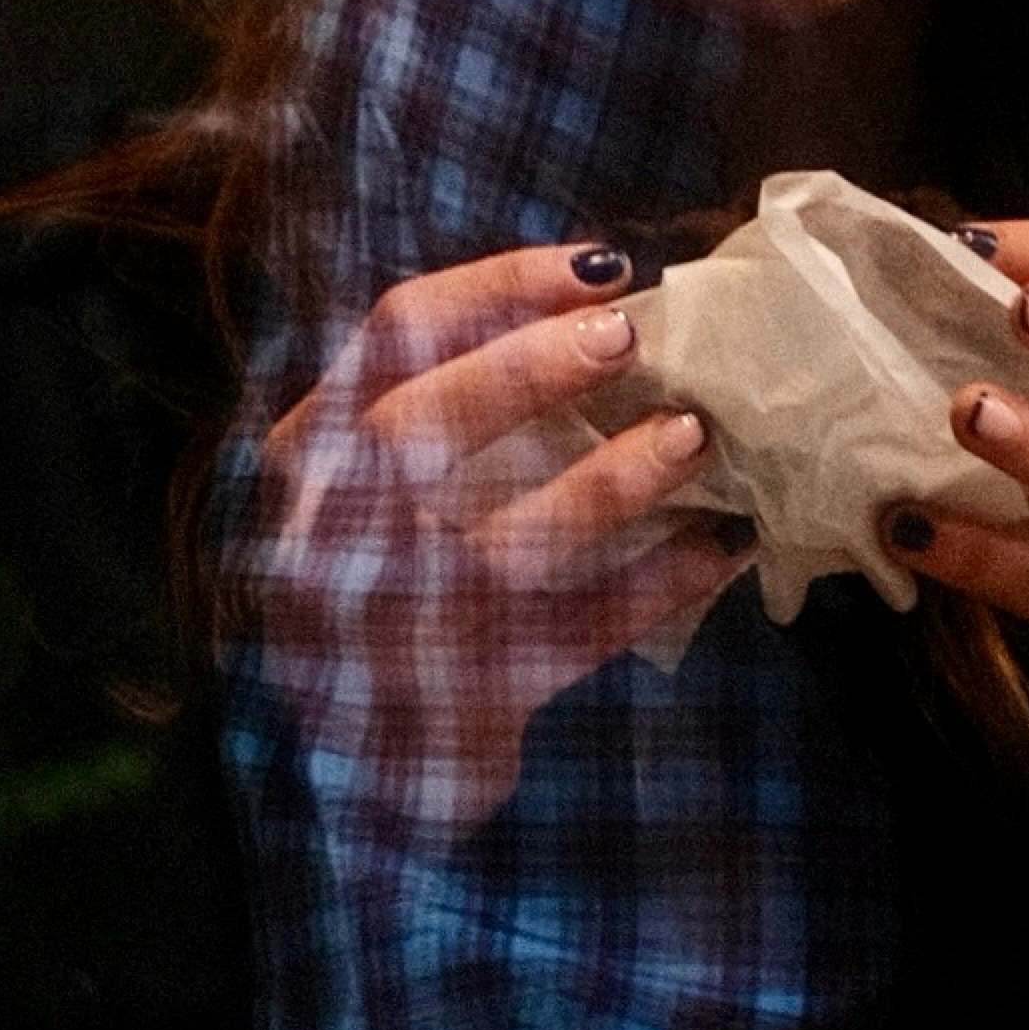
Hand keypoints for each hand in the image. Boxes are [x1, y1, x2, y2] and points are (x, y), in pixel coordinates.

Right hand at [255, 243, 742, 831]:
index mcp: (308, 453)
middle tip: (627, 334)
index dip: (500, 287)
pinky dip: (654, 588)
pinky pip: (574, 636)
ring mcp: (395, 628)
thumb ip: (435, 394)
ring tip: (692, 436)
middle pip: (421, 429)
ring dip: (609, 482)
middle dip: (530, 370)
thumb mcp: (363, 478)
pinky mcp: (465, 700)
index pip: (393, 336)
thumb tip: (594, 298)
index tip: (600, 266)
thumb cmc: (374, 577)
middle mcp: (332, 536)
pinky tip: (721, 546)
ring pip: (504, 544)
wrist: (342, 763)